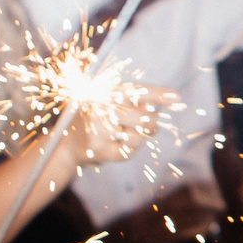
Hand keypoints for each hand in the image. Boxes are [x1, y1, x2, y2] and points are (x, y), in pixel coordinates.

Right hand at [60, 85, 174, 167]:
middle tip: (148, 124)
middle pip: (143, 116)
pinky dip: (129, 149)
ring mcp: (97, 130)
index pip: (134, 90)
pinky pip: (129, 151)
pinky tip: (117, 145)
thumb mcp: (109, 105)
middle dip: (151, 123)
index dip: (157, 93)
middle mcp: (98, 107)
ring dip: (139, 137)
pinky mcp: (98, 149)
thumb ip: (132, 103)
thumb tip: (156, 109)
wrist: (65, 145)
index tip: (176, 97)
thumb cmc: (94, 120)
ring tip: (125, 134)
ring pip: (138, 135)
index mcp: (101, 92)